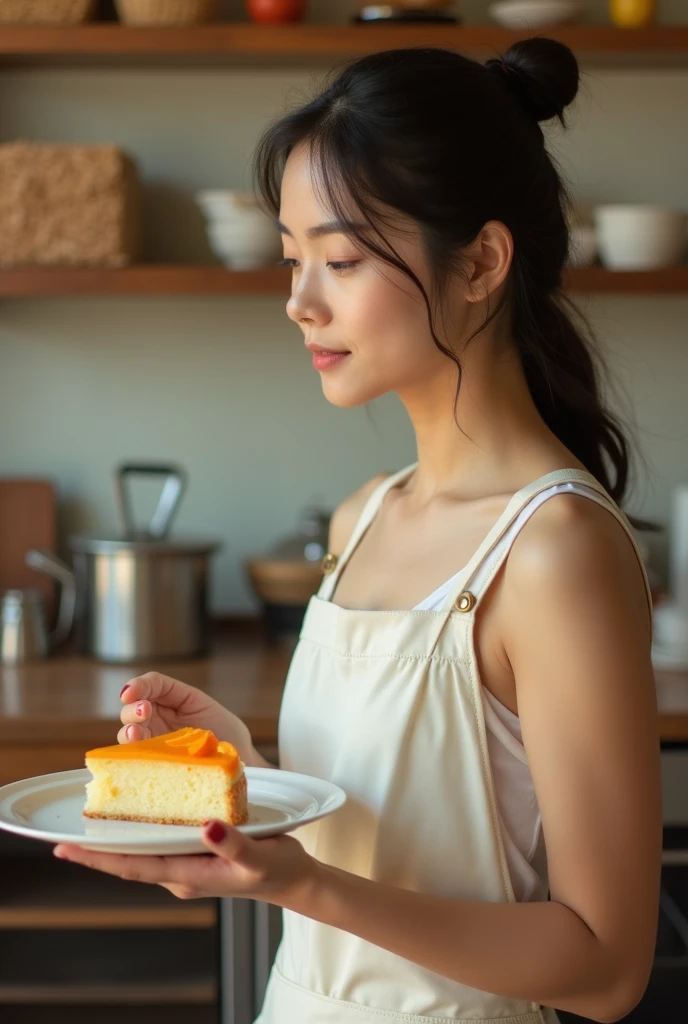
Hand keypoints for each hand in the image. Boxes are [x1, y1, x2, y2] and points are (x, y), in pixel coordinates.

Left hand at [53, 820, 317, 908]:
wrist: (293, 878)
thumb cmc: (277, 868)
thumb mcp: (258, 855)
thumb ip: (232, 842)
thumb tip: (206, 826)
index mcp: (188, 874)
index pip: (132, 865)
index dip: (97, 857)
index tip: (64, 848)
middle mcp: (180, 871)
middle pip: (129, 858)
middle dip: (96, 848)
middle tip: (62, 832)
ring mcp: (186, 863)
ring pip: (143, 849)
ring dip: (117, 836)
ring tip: (89, 818)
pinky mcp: (195, 851)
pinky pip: (160, 841)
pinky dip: (142, 828)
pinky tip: (134, 812)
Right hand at [118, 672, 255, 764]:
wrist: (239, 757)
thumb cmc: (224, 729)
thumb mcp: (202, 705)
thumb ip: (180, 697)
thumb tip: (153, 698)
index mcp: (170, 698)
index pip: (150, 686)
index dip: (138, 686)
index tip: (130, 693)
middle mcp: (158, 717)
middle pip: (133, 708)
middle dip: (133, 709)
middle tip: (143, 711)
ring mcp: (155, 739)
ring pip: (129, 731)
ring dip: (128, 730)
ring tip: (134, 734)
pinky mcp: (156, 761)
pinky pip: (137, 756)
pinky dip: (132, 752)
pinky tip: (135, 750)